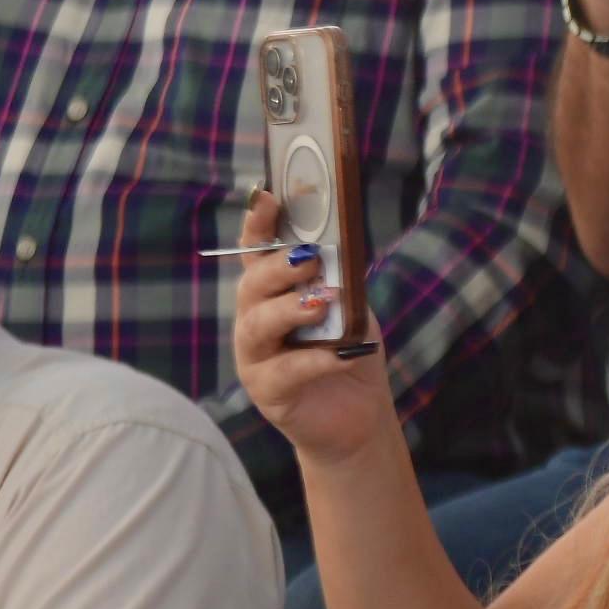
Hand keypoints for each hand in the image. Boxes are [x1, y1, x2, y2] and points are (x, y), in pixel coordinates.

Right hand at [229, 191, 397, 467]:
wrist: (357, 411)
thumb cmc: (347, 347)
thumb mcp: (350, 304)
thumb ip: (341, 276)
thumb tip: (339, 243)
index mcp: (273, 292)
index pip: (258, 252)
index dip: (258, 224)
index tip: (268, 196)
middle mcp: (255, 320)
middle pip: (251, 286)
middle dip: (278, 268)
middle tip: (309, 259)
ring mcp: (255, 358)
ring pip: (257, 327)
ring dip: (289, 310)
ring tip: (321, 303)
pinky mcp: (268, 393)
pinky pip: (285, 372)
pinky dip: (313, 360)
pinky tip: (338, 355)